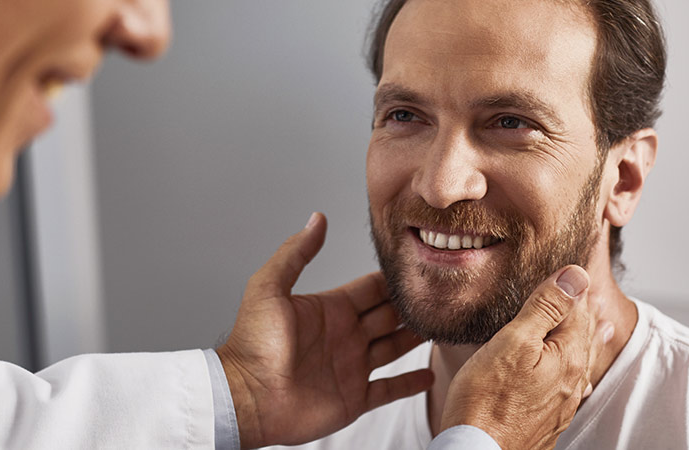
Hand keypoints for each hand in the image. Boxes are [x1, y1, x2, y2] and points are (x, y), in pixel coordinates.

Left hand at [217, 213, 433, 447]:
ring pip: (393, 348)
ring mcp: (350, 368)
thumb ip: (296, 253)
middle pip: (388, 316)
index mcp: (329, 310)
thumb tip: (316, 219)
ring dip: (415, 339)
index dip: (393, 280)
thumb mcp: (269, 288)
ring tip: (442, 327)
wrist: (246, 397)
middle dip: (411, 306)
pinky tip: (430, 374)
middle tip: (440, 295)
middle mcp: (343, 337)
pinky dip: (410, 383)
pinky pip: (388, 389)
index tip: (419, 267)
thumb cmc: (252, 345)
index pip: (370, 288)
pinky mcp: (353, 399)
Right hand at [439, 265, 613, 449]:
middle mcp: (571, 383)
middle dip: (586, 313)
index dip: (572, 287)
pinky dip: (575, 371)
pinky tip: (579, 381)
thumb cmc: (486, 400)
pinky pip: (568, 387)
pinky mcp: (546, 421)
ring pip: (579, 364)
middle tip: (591, 292)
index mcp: (568, 358)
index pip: (577, 311)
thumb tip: (576, 276)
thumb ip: (546, 308)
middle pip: (583, 338)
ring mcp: (560, 404)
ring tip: (601, 326)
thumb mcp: (514, 341)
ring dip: (587, 340)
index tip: (573, 268)